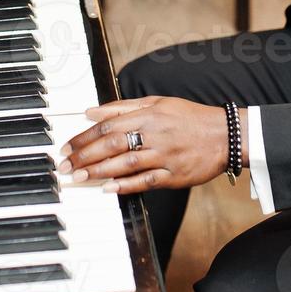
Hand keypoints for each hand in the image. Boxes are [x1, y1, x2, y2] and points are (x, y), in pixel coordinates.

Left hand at [59, 96, 240, 193]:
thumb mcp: (156, 103)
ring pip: (125, 163)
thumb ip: (122, 107)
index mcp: (147, 115)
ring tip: (79, 177)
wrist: (225, 135)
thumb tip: (90, 111)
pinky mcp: (174, 176)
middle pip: (112, 144)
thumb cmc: (188, 117)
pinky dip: (126, 185)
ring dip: (99, 171)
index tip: (67, 147)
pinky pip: (146, 182)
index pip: (107, 125)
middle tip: (65, 165)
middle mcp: (154, 134)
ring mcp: (164, 156)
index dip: (84, 137)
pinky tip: (108, 189)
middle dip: (84, 155)